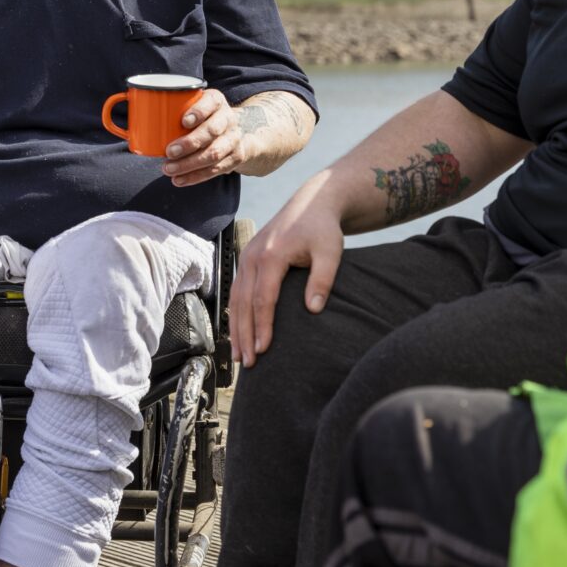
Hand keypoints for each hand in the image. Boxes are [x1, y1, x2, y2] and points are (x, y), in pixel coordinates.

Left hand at [162, 89, 250, 186]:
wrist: (234, 133)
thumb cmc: (200, 117)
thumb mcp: (191, 105)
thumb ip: (165, 105)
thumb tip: (119, 101)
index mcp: (216, 100)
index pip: (210, 102)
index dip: (199, 112)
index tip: (182, 121)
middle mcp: (228, 118)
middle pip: (212, 131)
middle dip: (189, 143)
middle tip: (168, 151)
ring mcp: (234, 138)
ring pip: (214, 153)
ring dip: (189, 164)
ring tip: (168, 169)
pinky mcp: (235, 157)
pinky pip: (216, 169)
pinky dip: (195, 177)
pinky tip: (179, 180)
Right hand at [228, 172, 344, 365]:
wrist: (311, 203)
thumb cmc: (323, 229)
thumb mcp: (331, 251)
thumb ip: (323, 279)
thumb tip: (314, 309)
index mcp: (271, 255)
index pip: (263, 299)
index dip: (262, 326)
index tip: (264, 350)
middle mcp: (252, 256)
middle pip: (243, 303)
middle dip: (244, 334)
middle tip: (247, 364)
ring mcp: (247, 256)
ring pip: (236, 298)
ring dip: (236, 328)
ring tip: (238, 356)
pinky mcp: (247, 259)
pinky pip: (237, 290)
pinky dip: (236, 313)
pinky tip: (238, 331)